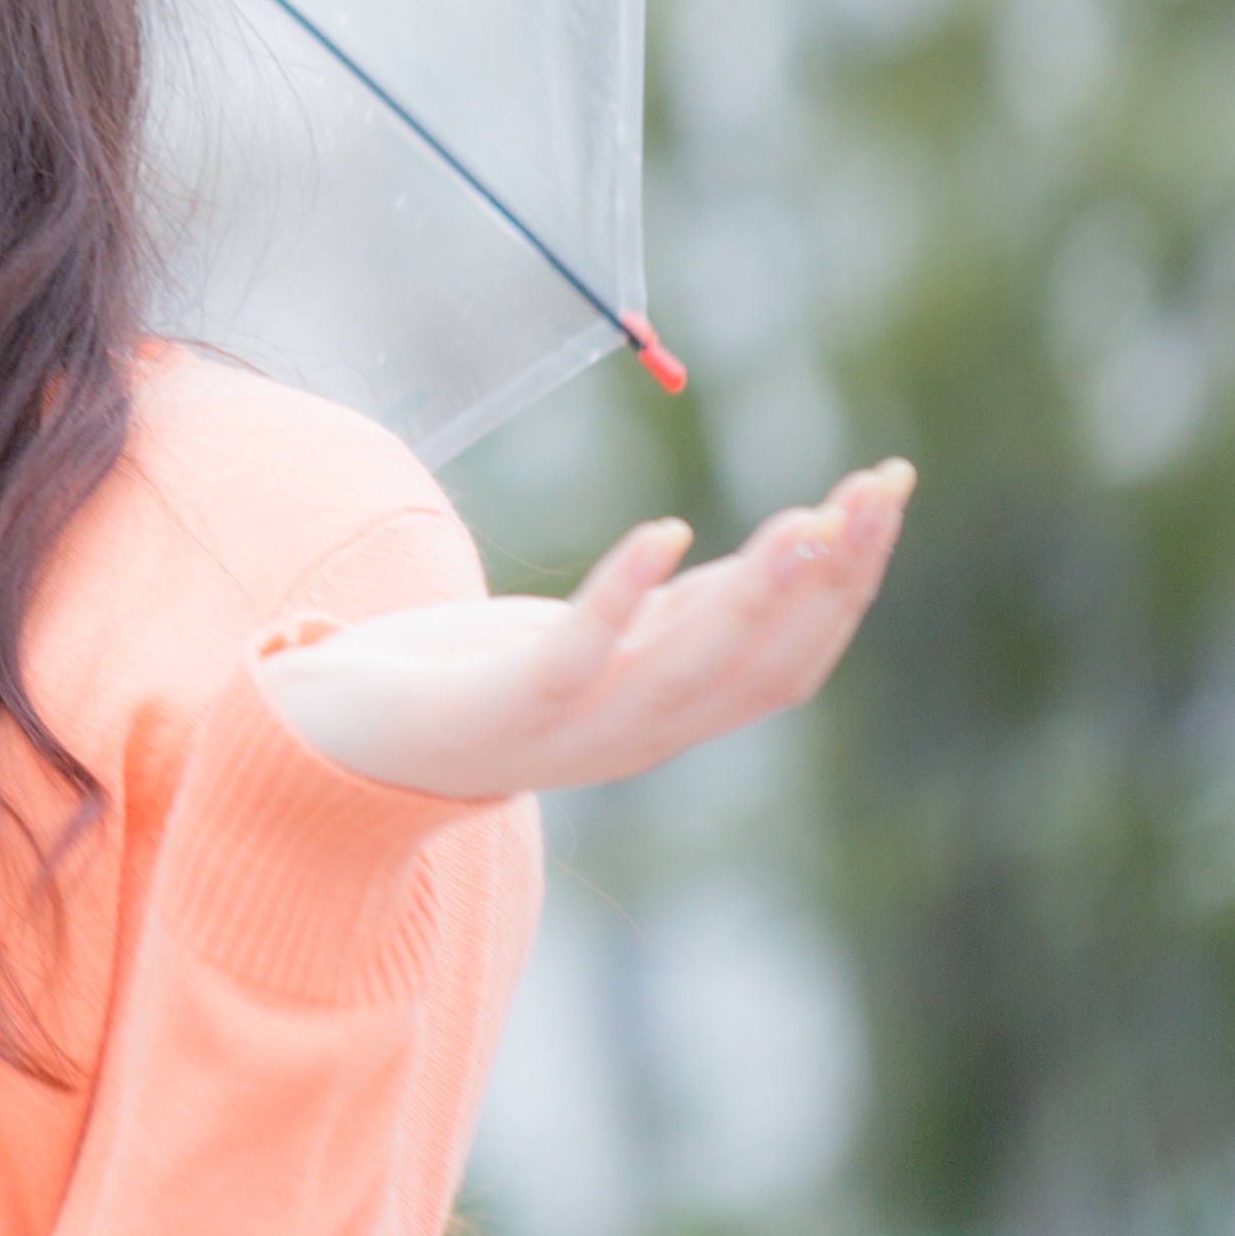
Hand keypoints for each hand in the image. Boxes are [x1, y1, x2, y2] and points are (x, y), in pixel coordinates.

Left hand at [252, 460, 912, 800]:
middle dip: (831, 579)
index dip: (850, 584)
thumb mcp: (605, 640)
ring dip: (756, 594)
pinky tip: (664, 530)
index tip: (888, 493)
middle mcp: (641, 736)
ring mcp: (576, 730)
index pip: (793, 661)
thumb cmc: (483, 679)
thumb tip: (789, 552)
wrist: (346, 743)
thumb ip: (682, 612)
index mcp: (673, 717)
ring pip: (690, 672)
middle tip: (877, 492)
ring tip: (807, 521)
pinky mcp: (503, 707)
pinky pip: (578, 656)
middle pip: (763, 665)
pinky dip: (624, 595)